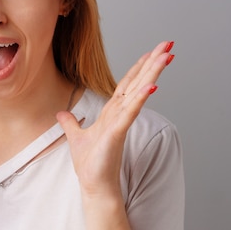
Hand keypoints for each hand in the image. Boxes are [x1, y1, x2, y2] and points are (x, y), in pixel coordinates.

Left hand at [56, 41, 174, 197]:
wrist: (94, 185)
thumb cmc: (90, 164)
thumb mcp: (75, 137)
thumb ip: (70, 123)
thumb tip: (61, 113)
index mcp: (111, 113)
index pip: (127, 84)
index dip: (138, 67)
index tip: (151, 52)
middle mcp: (119, 114)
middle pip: (138, 82)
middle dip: (153, 63)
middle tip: (169, 44)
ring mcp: (120, 123)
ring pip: (138, 92)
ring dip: (152, 73)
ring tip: (167, 55)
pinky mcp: (117, 134)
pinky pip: (130, 113)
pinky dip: (139, 99)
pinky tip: (151, 86)